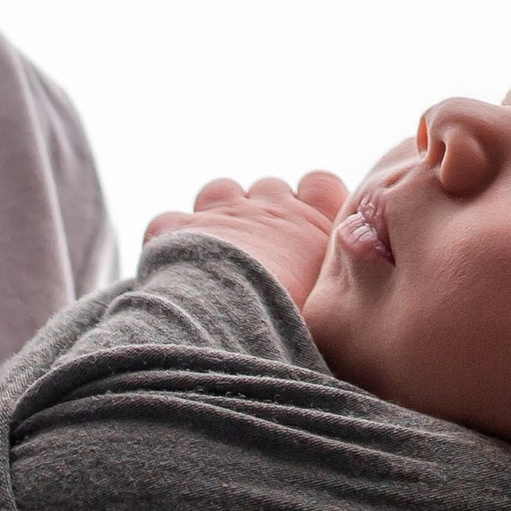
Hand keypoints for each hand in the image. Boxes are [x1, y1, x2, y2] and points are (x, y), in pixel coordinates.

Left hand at [143, 170, 349, 309]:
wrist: (238, 324)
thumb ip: (337, 288)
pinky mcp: (178, 231)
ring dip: (217, 217)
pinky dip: (168, 241)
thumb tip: (343, 303)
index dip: (312, 200)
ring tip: (215, 258)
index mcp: (315, 225)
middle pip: (270, 189)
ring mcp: (223, 214)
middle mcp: (271, 209)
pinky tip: (173, 267)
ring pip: (221, 192)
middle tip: (260, 258)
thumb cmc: (295, 327)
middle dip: (263, 213)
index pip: (321, 184)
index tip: (307, 229)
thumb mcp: (334, 309)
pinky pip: (168, 223)